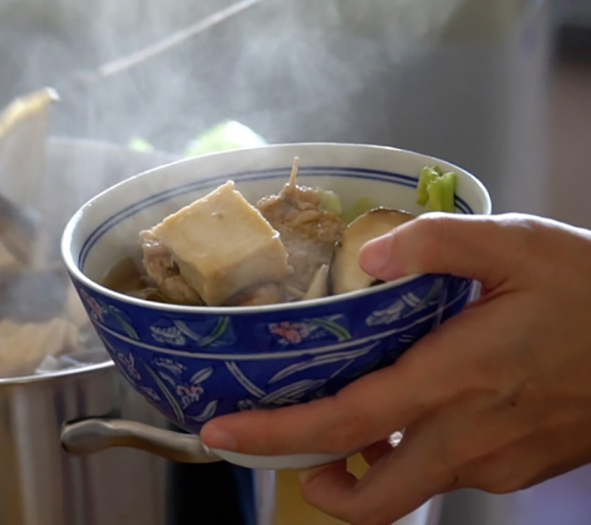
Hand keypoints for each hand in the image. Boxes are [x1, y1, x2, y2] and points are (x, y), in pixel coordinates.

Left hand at [200, 213, 590, 524]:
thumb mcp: (516, 244)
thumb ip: (435, 242)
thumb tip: (365, 258)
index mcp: (455, 378)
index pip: (344, 424)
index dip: (275, 435)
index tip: (225, 432)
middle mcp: (468, 436)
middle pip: (370, 498)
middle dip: (304, 478)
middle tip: (268, 443)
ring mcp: (494, 463)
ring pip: (405, 488)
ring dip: (355, 467)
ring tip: (333, 419)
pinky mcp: (514, 471)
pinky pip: (442, 474)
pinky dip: (404, 455)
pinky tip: (404, 411)